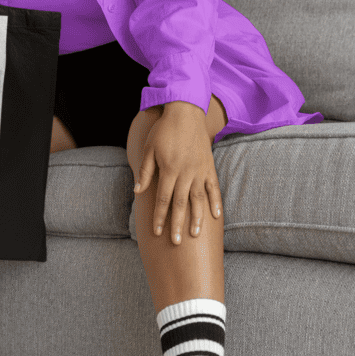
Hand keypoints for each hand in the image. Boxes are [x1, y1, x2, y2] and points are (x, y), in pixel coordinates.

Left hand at [133, 102, 221, 242]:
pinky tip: (216, 216)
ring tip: (195, 234)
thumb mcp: (148, 149)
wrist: (186, 113)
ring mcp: (199, 171)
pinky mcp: (209, 167)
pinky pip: (214, 188)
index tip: (156, 232)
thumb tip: (138, 191)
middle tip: (176, 242)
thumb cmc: (164, 131)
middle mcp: (185, 173)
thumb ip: (145, 172)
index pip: (162, 199)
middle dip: (177, 224)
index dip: (159, 217)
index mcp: (169, 169)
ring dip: (197, 218)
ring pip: (198, 199)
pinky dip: (215, 202)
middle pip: (180, 204)